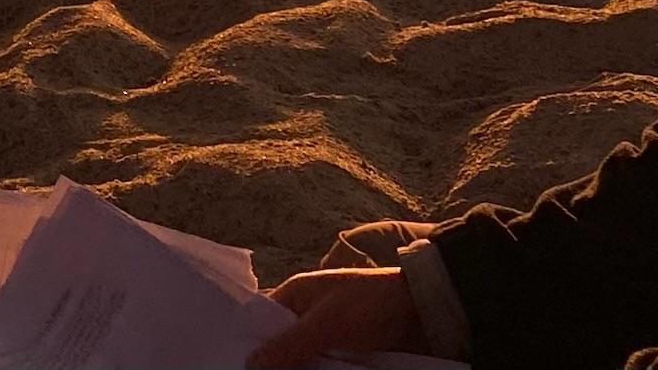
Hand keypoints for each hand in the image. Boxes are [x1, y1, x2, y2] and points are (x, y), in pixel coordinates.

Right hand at [247, 267, 423, 369]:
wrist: (424, 310)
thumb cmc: (372, 303)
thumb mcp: (328, 323)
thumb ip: (290, 344)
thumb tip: (247, 365)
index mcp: (295, 295)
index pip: (259, 322)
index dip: (247, 344)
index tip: (234, 364)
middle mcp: (305, 316)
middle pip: (278, 347)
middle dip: (271, 365)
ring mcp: (324, 337)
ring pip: (298, 362)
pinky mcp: (342, 355)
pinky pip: (319, 369)